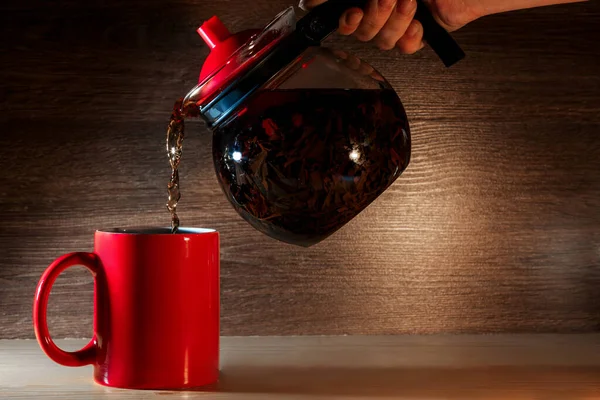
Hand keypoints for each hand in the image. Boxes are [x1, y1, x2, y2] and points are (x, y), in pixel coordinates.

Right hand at [299, 0, 480, 53]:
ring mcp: (393, 19)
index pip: (323, 4)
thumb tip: (329, 0)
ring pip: (378, 40)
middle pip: (353, 29)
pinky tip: (418, 22)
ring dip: (395, 21)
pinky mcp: (414, 33)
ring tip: (411, 2)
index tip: (328, 6)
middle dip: (373, 16)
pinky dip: (410, 37)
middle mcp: (373, 5)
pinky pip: (402, 48)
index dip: (318, 7)